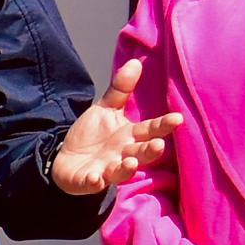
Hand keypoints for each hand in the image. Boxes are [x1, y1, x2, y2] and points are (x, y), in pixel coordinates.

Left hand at [52, 59, 183, 196]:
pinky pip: (93, 183)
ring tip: (131, 163)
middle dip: (150, 150)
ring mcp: (107, 169)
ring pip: (121, 171)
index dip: (163, 125)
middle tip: (158, 145)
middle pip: (141, 153)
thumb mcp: (105, 109)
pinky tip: (95, 178)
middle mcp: (123, 154)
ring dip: (127, 168)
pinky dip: (94, 181)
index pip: (150, 129)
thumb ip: (120, 89)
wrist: (67, 158)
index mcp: (130, 135)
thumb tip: (135, 61)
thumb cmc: (93, 135)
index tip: (177, 118)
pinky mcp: (89, 181)